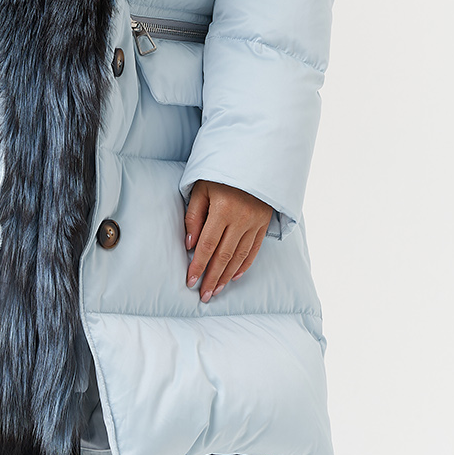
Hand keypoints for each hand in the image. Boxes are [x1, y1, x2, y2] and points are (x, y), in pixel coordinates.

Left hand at [183, 181, 271, 301]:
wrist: (253, 159)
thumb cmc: (220, 174)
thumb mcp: (201, 188)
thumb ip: (193, 216)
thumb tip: (190, 245)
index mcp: (223, 210)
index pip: (207, 246)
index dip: (198, 266)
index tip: (190, 281)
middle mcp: (241, 219)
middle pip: (224, 256)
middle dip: (212, 278)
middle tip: (203, 295)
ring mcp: (255, 223)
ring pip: (240, 256)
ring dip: (227, 276)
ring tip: (217, 290)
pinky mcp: (263, 224)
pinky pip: (254, 250)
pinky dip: (244, 265)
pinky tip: (235, 276)